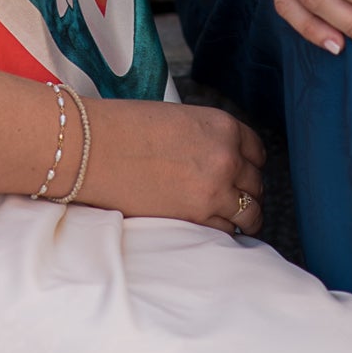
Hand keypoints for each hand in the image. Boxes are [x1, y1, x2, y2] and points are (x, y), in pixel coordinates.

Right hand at [81, 98, 264, 235]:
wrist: (94, 148)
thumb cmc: (127, 128)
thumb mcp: (179, 120)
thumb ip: (206, 138)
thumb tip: (216, 159)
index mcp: (222, 126)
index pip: (257, 152)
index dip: (249, 165)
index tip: (242, 174)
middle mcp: (226, 157)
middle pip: (256, 184)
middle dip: (246, 191)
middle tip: (233, 198)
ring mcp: (214, 190)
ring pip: (251, 213)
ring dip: (243, 217)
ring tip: (230, 219)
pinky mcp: (197, 217)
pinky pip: (226, 232)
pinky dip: (223, 232)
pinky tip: (211, 227)